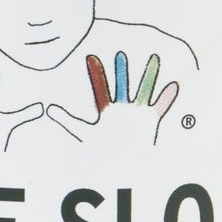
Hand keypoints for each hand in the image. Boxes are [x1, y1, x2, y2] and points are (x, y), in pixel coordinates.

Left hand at [46, 51, 179, 147]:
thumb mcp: (82, 132)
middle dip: (121, 70)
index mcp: (106, 110)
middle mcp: (122, 109)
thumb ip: (67, 119)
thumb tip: (48, 109)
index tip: (90, 57)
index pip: (100, 88)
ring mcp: (137, 113)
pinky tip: (173, 85)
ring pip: (144, 89)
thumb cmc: (100, 153)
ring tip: (154, 58)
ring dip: (149, 75)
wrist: (118, 167)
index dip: (95, 74)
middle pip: (122, 85)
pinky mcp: (150, 121)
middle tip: (120, 53)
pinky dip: (167, 97)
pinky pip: (161, 106)